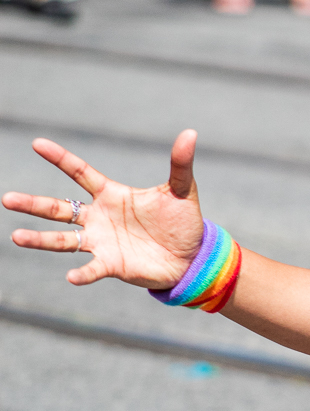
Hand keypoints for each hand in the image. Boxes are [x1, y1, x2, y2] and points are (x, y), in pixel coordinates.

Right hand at [2, 130, 205, 288]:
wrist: (191, 257)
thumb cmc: (182, 222)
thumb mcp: (182, 191)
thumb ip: (180, 164)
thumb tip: (191, 134)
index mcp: (112, 195)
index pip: (80, 173)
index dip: (60, 159)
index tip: (37, 144)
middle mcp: (99, 217)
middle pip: (59, 208)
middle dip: (34, 204)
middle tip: (8, 199)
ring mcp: (101, 242)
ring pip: (63, 240)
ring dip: (40, 239)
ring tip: (16, 237)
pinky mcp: (111, 264)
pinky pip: (91, 269)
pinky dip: (82, 273)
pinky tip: (72, 276)